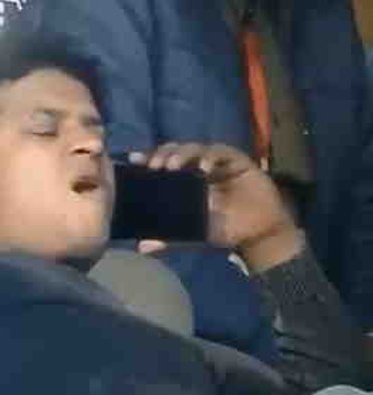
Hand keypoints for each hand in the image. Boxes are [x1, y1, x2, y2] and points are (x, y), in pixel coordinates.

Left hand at [131, 143, 302, 271]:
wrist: (259, 234)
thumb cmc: (225, 229)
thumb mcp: (194, 234)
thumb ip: (170, 239)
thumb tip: (142, 247)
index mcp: (184, 180)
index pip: (162, 163)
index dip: (148, 158)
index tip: (134, 161)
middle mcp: (198, 167)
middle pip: (175, 150)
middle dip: (162, 154)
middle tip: (153, 165)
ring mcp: (217, 161)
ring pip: (195, 147)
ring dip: (182, 153)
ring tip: (174, 166)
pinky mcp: (237, 160)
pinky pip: (221, 152)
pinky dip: (210, 156)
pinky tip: (204, 167)